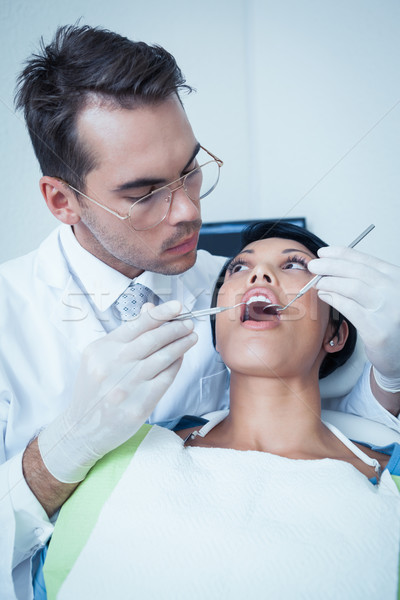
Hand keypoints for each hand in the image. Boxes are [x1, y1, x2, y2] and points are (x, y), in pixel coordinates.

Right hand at [38, 300, 196, 482]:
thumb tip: (151, 309)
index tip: (178, 306)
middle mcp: (112, 366)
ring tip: (191, 337)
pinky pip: (165, 379)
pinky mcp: (139, 406)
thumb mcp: (100, 357)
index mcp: (102, 349)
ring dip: (181, 345)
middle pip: (152, 340)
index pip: (137, 324)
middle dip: (175, 328)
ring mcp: (126, 387)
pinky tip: (181, 358)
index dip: (161, 313)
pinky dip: (176, 365)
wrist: (82, 428)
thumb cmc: (95, 388)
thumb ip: (126, 335)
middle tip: (189, 324)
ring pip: (162, 358)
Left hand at [308, 246, 399, 377]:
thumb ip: (365, 279)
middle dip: (330, 266)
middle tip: (314, 265)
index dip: (341, 254)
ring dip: (329, 282)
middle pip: (356, 271)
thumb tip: (332, 265)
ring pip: (352, 287)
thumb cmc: (390, 320)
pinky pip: (349, 308)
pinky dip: (333, 299)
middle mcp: (395, 291)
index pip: (365, 260)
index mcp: (396, 277)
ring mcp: (388, 310)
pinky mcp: (377, 330)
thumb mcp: (384, 293)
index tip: (324, 252)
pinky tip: (324, 295)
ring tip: (317, 282)